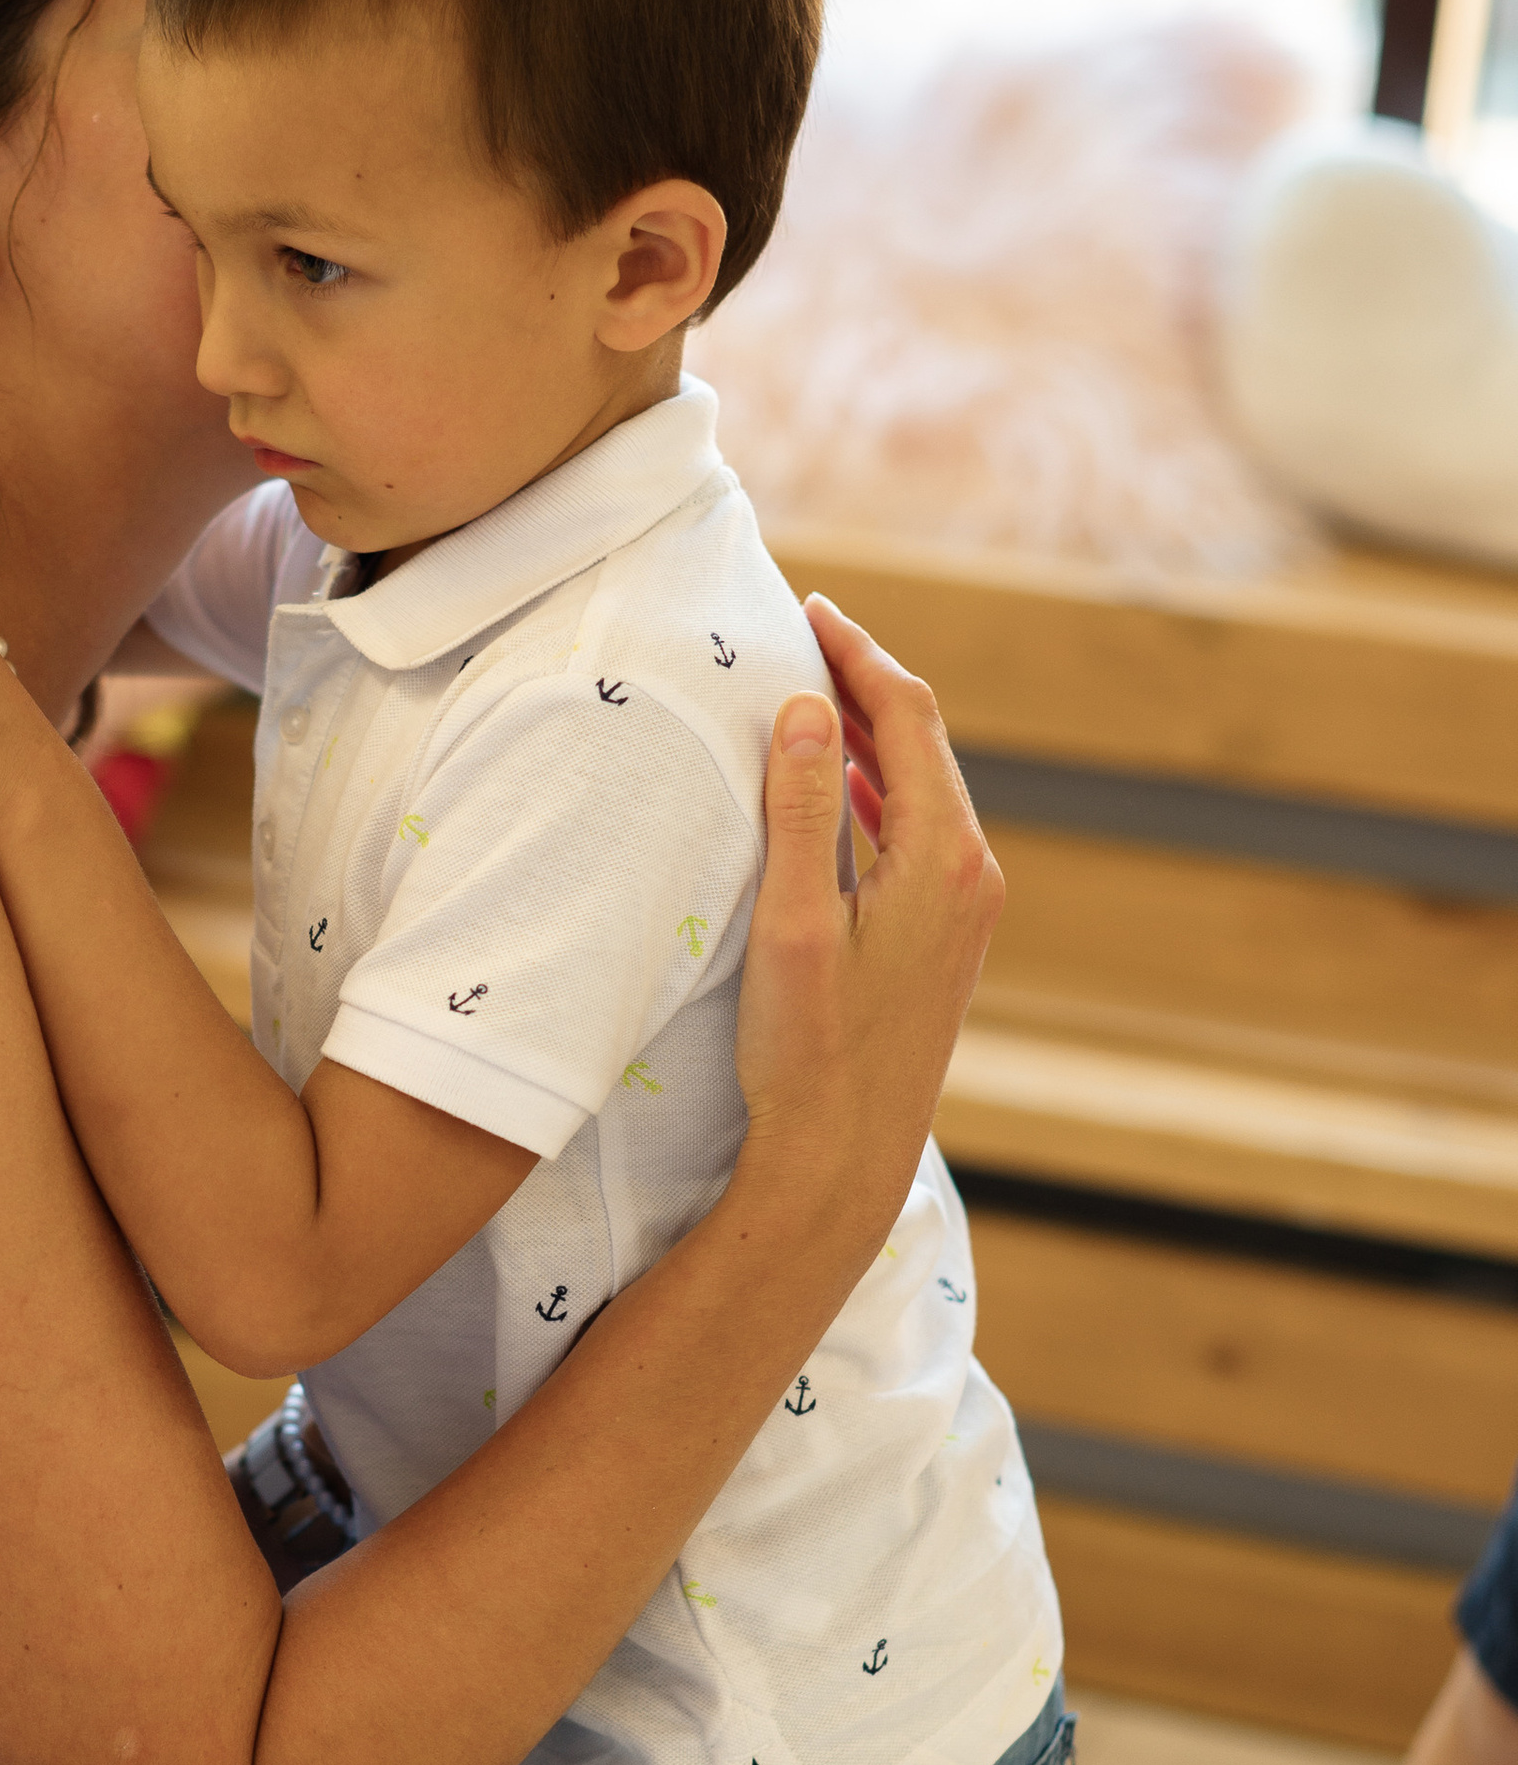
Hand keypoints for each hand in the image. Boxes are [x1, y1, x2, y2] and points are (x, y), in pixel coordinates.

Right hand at [734, 594, 998, 1260]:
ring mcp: (968, 905)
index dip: (857, 653)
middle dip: (863, 680)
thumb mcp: (791, 921)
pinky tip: (835, 782)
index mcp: (944, 855)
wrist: (847, 1155)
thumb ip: (799, 809)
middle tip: (802, 633)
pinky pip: (916, 829)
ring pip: (920, 784)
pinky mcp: (948, 933)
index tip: (809, 609)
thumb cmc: (809, 1049)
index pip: (907, 715)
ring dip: (866, 733)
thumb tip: (807, 706)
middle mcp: (973, 871)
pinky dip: (873, 787)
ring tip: (808, 691)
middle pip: (921, 741)